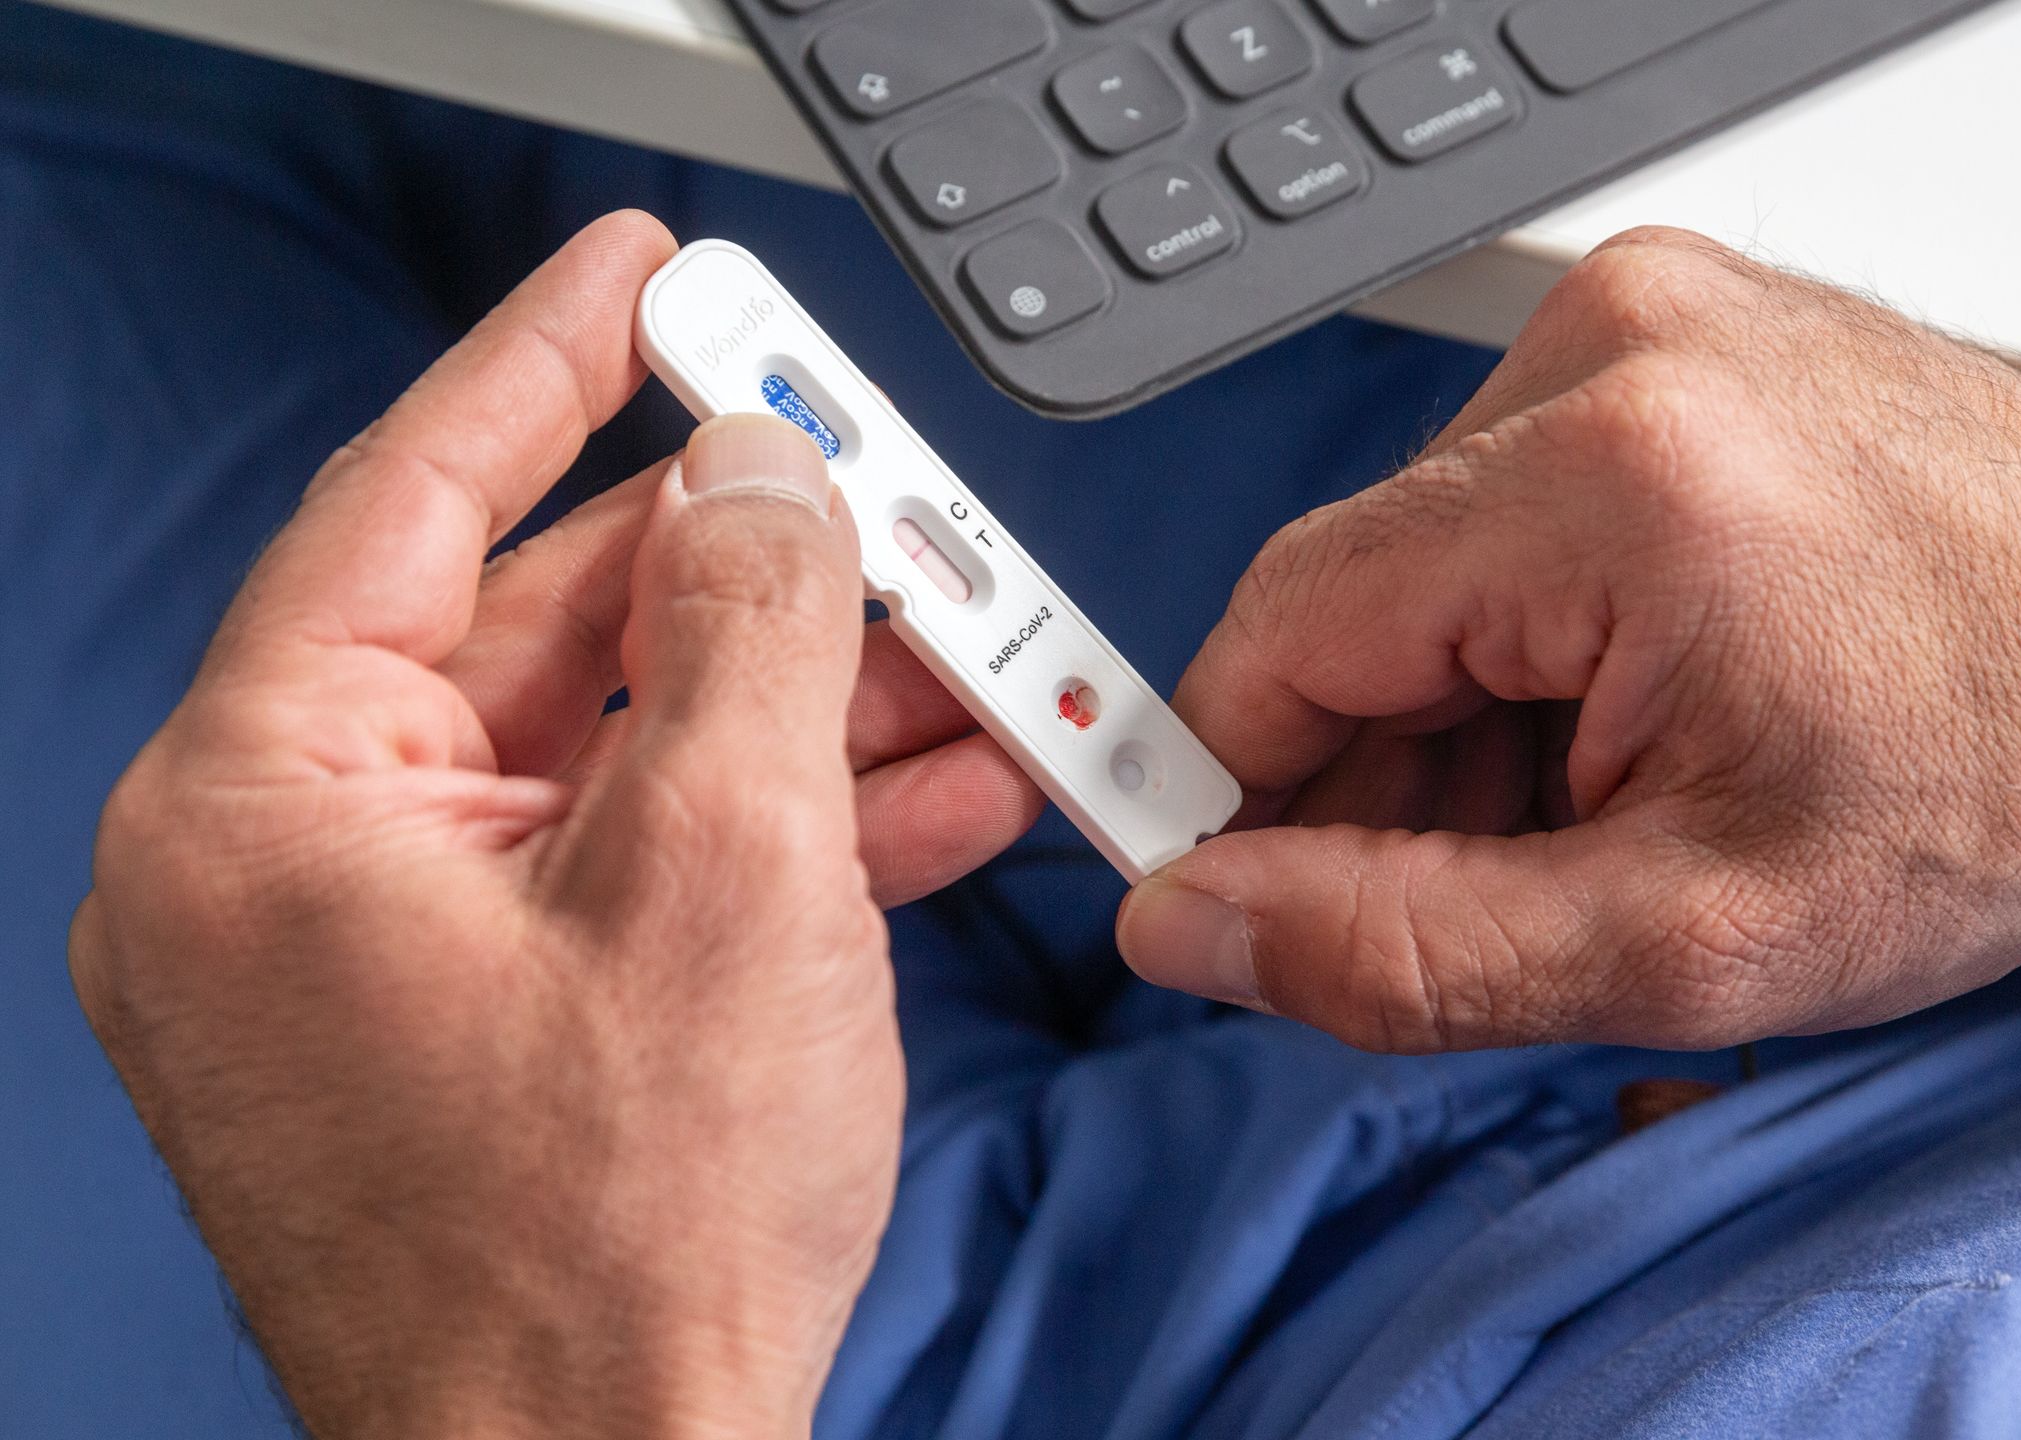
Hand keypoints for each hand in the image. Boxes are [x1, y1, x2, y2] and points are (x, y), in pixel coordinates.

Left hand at [69, 213, 1042, 1439]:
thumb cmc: (619, 1250)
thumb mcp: (737, 868)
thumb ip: (759, 626)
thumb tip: (769, 481)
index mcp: (267, 807)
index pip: (411, 503)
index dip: (549, 365)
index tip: (647, 279)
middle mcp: (290, 875)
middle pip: (542, 633)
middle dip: (748, 572)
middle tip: (878, 493)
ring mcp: (382, 966)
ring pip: (611, 756)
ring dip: (798, 706)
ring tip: (965, 660)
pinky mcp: (475, 1037)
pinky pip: (622, 872)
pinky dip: (768, 828)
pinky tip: (922, 791)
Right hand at [1118, 226, 2020, 1051]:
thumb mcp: (1700, 936)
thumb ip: (1407, 948)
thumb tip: (1199, 926)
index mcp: (1605, 482)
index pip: (1276, 635)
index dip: (1239, 792)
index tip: (1256, 894)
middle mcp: (1611, 351)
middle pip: (1353, 597)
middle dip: (1392, 769)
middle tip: (1519, 884)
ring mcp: (1648, 321)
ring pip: (1429, 561)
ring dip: (1474, 708)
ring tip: (1625, 799)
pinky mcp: (1678, 334)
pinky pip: (1513, 507)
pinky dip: (1542, 633)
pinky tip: (1649, 712)